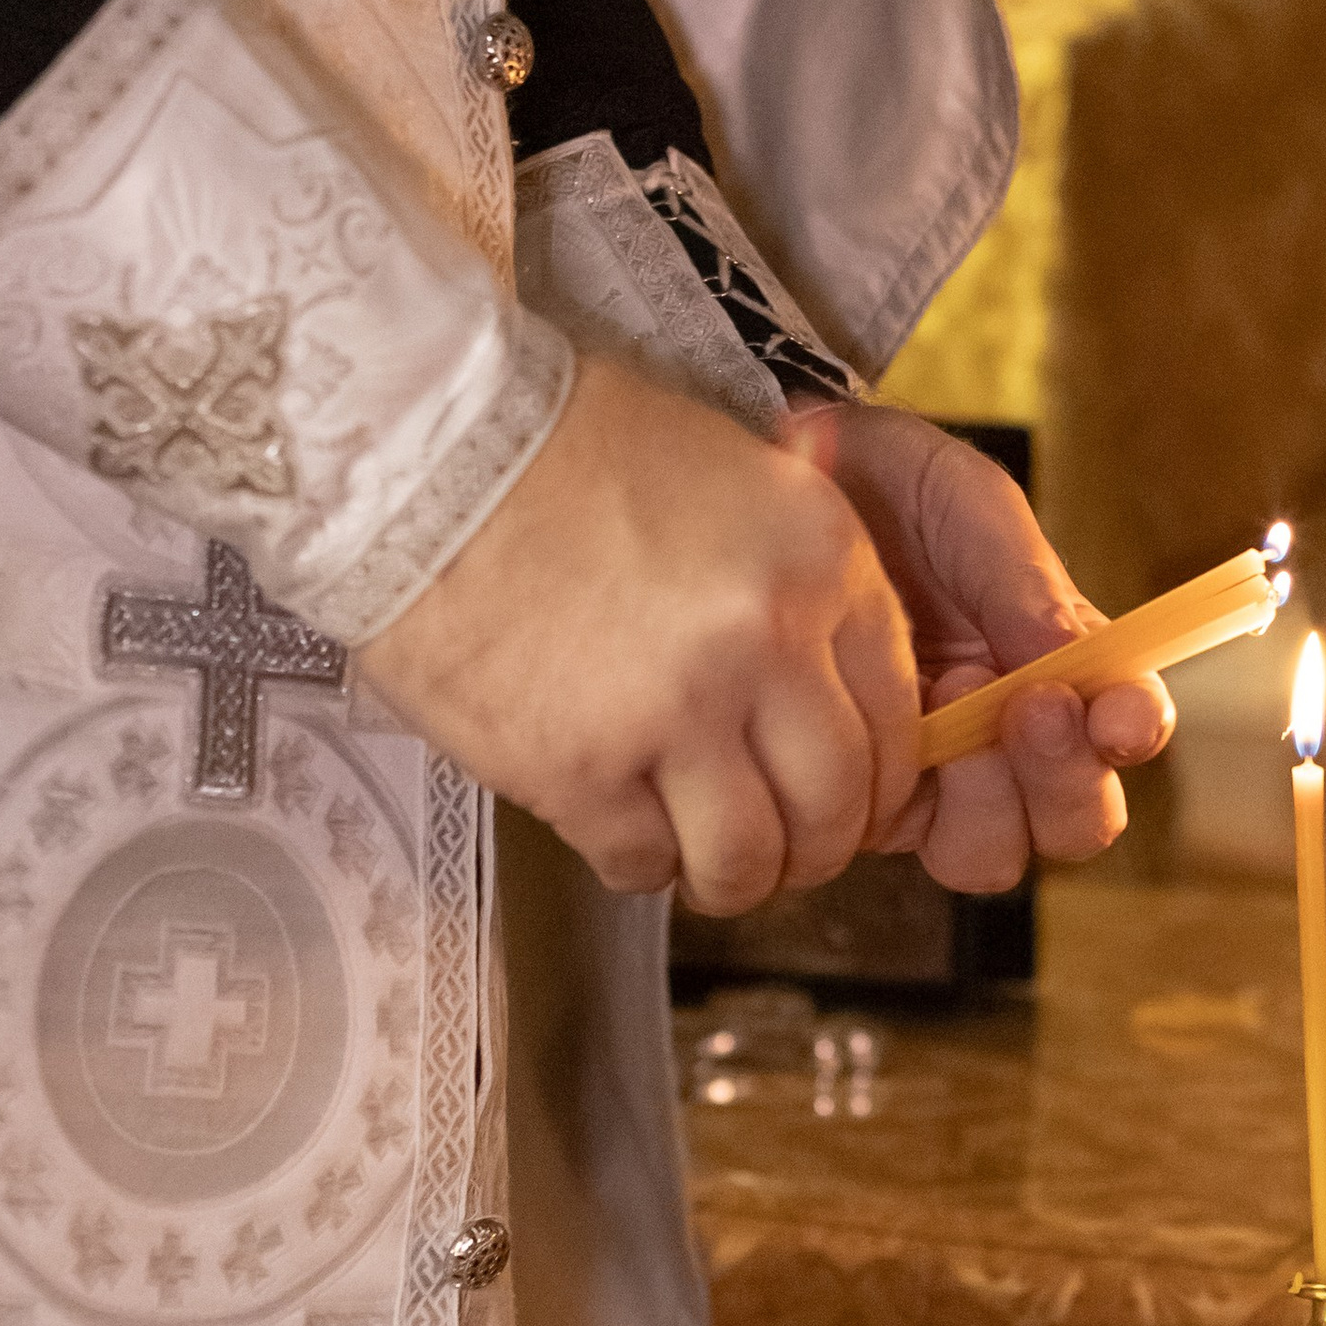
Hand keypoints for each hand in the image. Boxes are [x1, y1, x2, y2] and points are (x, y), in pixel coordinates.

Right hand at [355, 354, 918, 912]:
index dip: (878, 783)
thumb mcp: (737, 477)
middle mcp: (766, 640)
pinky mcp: (580, 767)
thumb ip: (800, 578)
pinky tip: (620, 833)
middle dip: (814, 849)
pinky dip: (639, 864)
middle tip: (780, 852)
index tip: (848, 801)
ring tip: (701, 865)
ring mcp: (676, 710)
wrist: (428, 450)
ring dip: (732, 878)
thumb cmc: (566, 447)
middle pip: (835, 803)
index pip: (897, 716)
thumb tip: (829, 682)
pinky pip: (640, 860)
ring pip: (748, 855)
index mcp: (821, 559)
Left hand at [788, 402, 1174, 892]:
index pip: (1124, 726)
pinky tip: (887, 710)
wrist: (778, 474)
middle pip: (1073, 821)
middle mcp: (1007, 736)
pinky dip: (902, 793)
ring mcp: (935, 776)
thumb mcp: (969, 504)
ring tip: (953, 692)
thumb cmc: (886, 485)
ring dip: (988, 799)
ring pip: (990, 854)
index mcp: (1059, 666)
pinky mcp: (861, 796)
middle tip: (1032, 702)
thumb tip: (1078, 663)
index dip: (1132, 732)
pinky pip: (897, 837)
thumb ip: (1024, 582)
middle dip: (1065, 780)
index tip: (1116, 712)